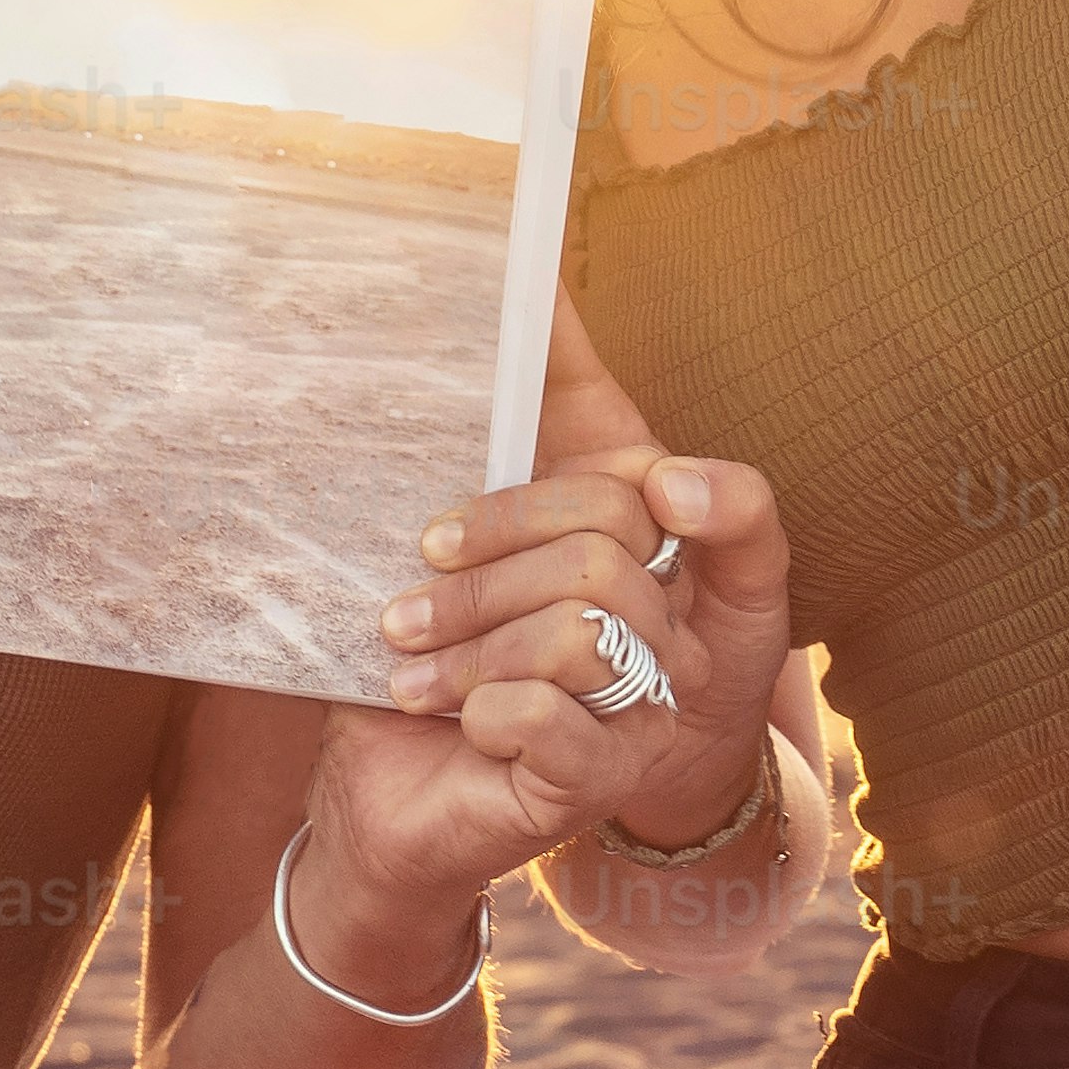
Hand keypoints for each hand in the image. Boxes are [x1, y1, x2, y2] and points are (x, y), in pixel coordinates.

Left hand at [358, 291, 799, 861]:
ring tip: (410, 671)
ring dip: (470, 646)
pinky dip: (486, 710)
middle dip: (479, 574)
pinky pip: (552, 719)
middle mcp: (668, 630)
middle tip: (402, 609)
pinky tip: (459, 721)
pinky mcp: (602, 783)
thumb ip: (530, 401)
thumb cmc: (440, 649)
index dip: (576, 494)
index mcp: (643, 558)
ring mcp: (646, 710)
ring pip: (579, 631)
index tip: (491, 523)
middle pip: (600, 551)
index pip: (650, 487)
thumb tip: (537, 270)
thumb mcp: (469, 529)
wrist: (400, 799)